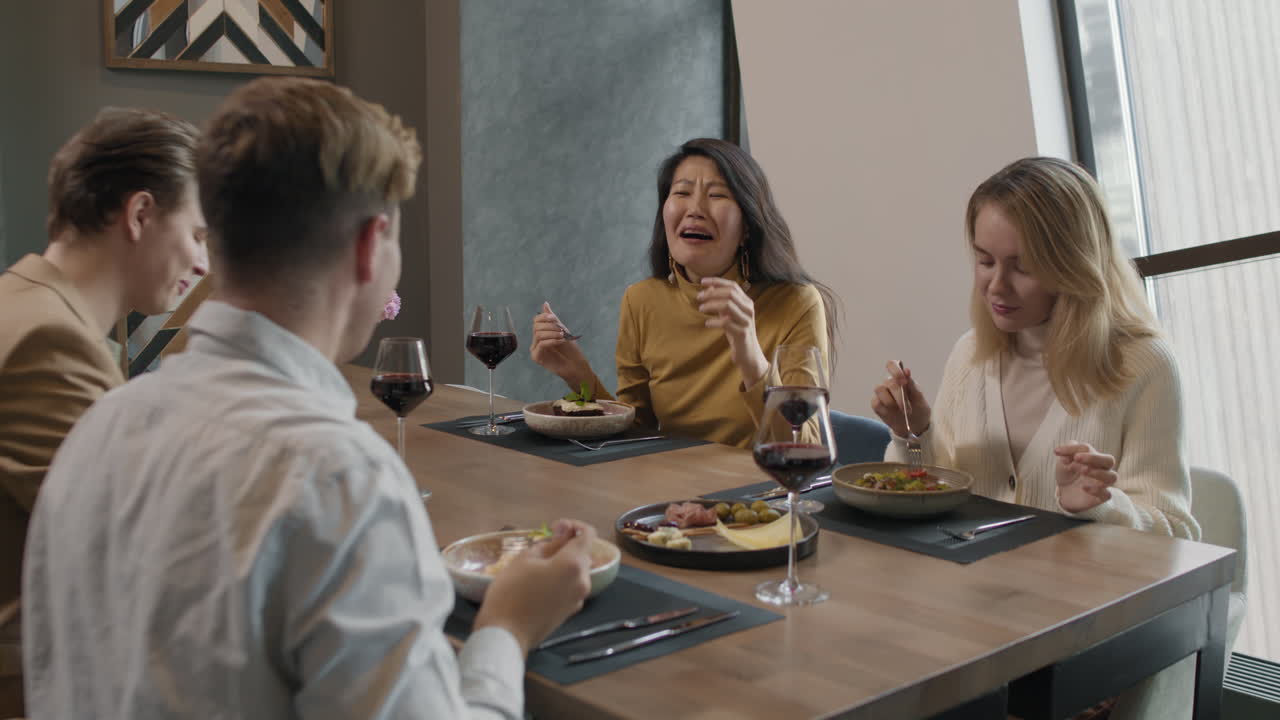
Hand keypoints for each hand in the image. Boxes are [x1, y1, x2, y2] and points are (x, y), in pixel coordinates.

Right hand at [474, 519, 596, 655]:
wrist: (506, 635)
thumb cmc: (511, 592)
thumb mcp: (525, 559)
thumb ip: (549, 543)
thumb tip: (563, 533)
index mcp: (574, 564)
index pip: (588, 534)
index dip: (573, 525)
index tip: (554, 527)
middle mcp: (583, 582)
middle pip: (583, 554)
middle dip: (567, 544)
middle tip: (543, 544)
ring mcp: (578, 599)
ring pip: (577, 572)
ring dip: (563, 563)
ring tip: (538, 563)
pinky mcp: (570, 612)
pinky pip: (570, 587)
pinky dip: (560, 579)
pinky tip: (540, 582)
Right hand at [531, 302, 591, 387]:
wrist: (576, 365)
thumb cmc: (570, 349)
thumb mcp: (562, 330)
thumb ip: (553, 319)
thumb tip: (545, 303)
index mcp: (541, 334)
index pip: (536, 321)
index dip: (544, 317)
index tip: (554, 318)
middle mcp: (536, 341)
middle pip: (536, 327)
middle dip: (550, 326)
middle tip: (562, 330)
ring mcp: (535, 349)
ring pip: (538, 334)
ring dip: (552, 333)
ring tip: (563, 336)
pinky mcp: (537, 357)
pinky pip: (541, 344)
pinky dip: (552, 340)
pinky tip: (561, 341)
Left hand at [697, 277, 767, 386]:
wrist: (748, 353)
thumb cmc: (737, 332)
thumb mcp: (729, 315)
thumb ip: (722, 302)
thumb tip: (708, 289)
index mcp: (746, 302)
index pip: (732, 285)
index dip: (717, 281)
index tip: (702, 282)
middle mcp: (748, 309)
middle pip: (730, 293)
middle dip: (712, 293)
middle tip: (699, 297)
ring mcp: (746, 321)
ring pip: (728, 305)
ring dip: (711, 305)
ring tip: (701, 308)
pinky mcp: (742, 333)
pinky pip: (726, 323)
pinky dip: (714, 321)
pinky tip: (707, 323)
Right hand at [870, 360, 930, 437]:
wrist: (914, 427)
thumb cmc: (919, 410)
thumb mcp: (920, 398)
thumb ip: (912, 385)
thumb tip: (906, 370)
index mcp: (901, 378)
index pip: (892, 365)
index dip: (895, 370)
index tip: (903, 381)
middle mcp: (889, 383)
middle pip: (889, 382)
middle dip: (899, 396)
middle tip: (908, 409)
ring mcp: (881, 394)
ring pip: (879, 389)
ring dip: (891, 402)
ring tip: (902, 412)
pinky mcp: (876, 404)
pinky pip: (876, 402)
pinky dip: (885, 409)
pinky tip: (892, 414)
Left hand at [1054, 442, 1116, 512]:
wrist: (1066, 493)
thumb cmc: (1069, 473)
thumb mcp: (1064, 462)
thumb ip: (1066, 453)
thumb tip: (1062, 451)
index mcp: (1092, 457)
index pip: (1087, 448)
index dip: (1072, 449)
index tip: (1056, 452)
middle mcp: (1101, 469)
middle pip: (1109, 460)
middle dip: (1094, 457)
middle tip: (1077, 458)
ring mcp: (1103, 483)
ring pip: (1112, 476)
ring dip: (1098, 472)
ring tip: (1083, 471)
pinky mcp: (1101, 497)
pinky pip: (1107, 494)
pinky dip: (1097, 490)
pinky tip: (1084, 487)